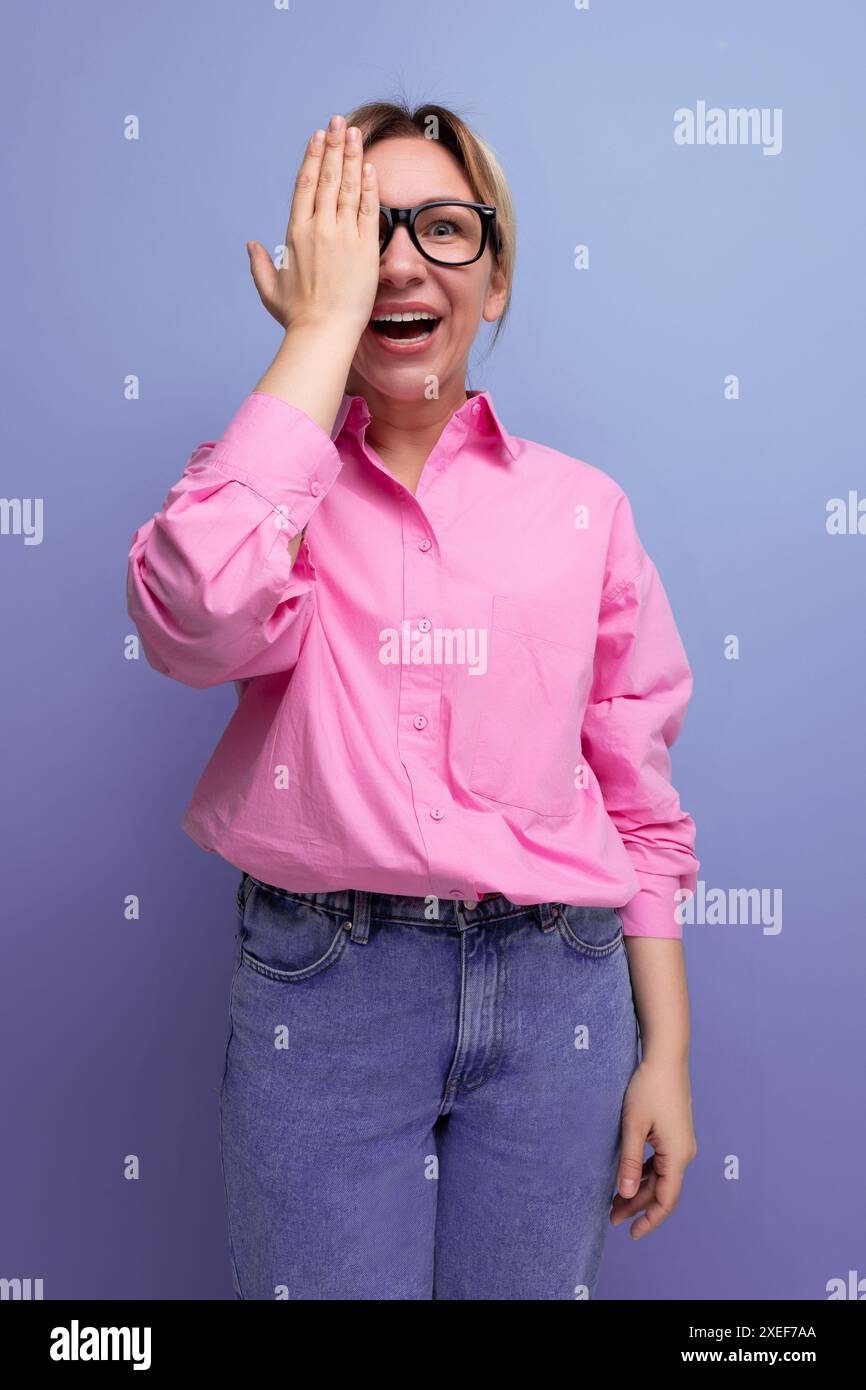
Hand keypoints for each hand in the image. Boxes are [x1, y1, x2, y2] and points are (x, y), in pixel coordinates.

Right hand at [247, 114, 379, 335]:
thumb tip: (251, 245)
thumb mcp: (270, 290)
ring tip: (356, 132)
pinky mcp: (364, 248)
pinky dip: (368, 186)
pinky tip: (370, 166)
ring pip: (347, 187)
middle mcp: (318, 228)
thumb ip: (260, 264)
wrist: (323, 333)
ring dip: (352, 156)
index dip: (312, 158)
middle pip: (326, 177)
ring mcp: (342, 236)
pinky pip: (367, 210)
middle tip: (339, 121)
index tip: (318, 137)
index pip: (304, 185)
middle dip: (334, 145)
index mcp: (296, 233)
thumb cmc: (298, 318)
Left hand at [610, 1055, 697, 1238]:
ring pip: (659, 1176)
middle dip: (637, 1205)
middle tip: (610, 1216)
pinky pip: (660, 1162)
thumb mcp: (633, 1126)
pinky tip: (626, 1176)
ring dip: (638, 1189)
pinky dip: (643, 1172)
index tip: (632, 1234)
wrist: (666, 1057)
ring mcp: (680, 1143)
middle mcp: (684, 1152)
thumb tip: (623, 1194)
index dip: (650, 1220)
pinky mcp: (674, 1133)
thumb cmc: (649, 1087)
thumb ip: (629, 1162)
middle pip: (661, 1189)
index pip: (666, 1199)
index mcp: (678, 1155)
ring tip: (613, 1200)